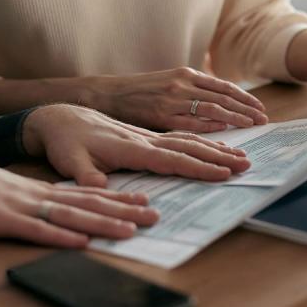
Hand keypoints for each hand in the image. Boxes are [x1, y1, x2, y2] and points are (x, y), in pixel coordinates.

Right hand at [0, 146, 159, 247]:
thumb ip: (29, 201)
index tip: (142, 200)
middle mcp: (37, 196)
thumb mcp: (5, 191)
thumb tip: (53, 210)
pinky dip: (61, 236)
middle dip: (122, 210)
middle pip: (87, 203)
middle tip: (153, 215)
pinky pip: (36, 229)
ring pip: (70, 215)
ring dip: (102, 223)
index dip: (115, 197)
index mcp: (38, 190)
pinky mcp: (3, 220)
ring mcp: (22, 207)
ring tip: (130, 230)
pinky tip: (82, 240)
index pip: (85, 193)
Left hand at [22, 104, 250, 185]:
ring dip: (216, 144)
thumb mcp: (69, 162)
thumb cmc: (65, 143)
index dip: (197, 167)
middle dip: (217, 155)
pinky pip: (180, 132)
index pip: (170, 159)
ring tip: (241, 153)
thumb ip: (85, 176)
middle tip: (246, 164)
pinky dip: (202, 137)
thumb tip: (97, 189)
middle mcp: (143, 136)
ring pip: (188, 136)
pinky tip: (216, 142)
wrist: (60, 117)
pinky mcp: (145, 132)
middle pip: (187, 145)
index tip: (222, 174)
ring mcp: (146, 132)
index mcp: (128, 146)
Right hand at [87, 68, 267, 131]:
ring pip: (213, 108)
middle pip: (223, 97)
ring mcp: (172, 99)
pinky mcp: (161, 115)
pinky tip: (225, 129)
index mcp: (186, 74)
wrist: (110, 94)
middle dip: (246, 108)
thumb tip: (217, 104)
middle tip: (263, 119)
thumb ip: (191, 90)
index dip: (244, 97)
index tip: (260, 108)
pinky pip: (192, 121)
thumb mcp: (168, 82)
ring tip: (252, 125)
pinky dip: (210, 125)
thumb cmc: (139, 92)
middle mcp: (182, 84)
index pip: (223, 86)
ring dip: (236, 117)